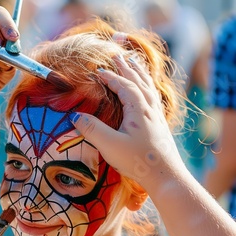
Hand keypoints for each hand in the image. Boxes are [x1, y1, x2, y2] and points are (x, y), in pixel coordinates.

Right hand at [69, 56, 186, 188]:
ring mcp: (157, 116)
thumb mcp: (110, 145)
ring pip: (149, 87)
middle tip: (118, 55)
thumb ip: (92, 129)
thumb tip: (74, 116)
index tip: (99, 70)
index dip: (111, 76)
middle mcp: (150, 108)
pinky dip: (148, 86)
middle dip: (127, 67)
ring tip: (134, 63)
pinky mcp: (160, 125)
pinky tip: (146, 90)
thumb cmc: (138, 160)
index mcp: (138, 108)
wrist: (165, 176)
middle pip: (139, 80)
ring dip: (139, 73)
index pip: (124, 85)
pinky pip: (153, 96)